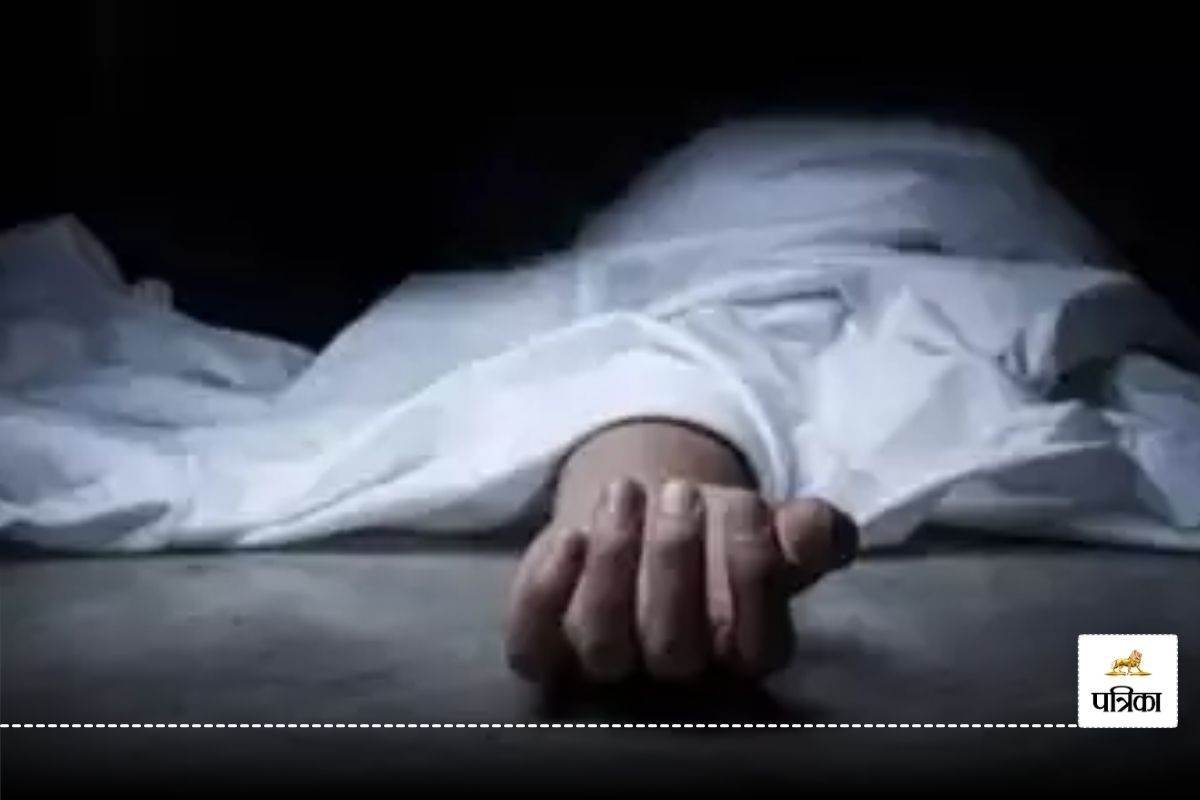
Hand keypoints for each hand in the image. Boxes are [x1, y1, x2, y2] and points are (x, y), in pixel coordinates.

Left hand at [504, 477, 855, 684]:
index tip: (749, 506)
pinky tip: (567, 538)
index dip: (754, 577)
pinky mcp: (545, 643)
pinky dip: (544, 595)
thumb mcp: (773, 523)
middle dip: (676, 562)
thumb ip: (809, 531)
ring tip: (626, 494)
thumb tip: (811, 528)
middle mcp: (671, 668)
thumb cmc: (719, 531)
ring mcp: (603, 661)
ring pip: (604, 646)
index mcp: (739, 650)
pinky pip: (532, 643)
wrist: (643, 513)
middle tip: (680, 493)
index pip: (755, 646)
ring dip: (614, 565)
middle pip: (675, 649)